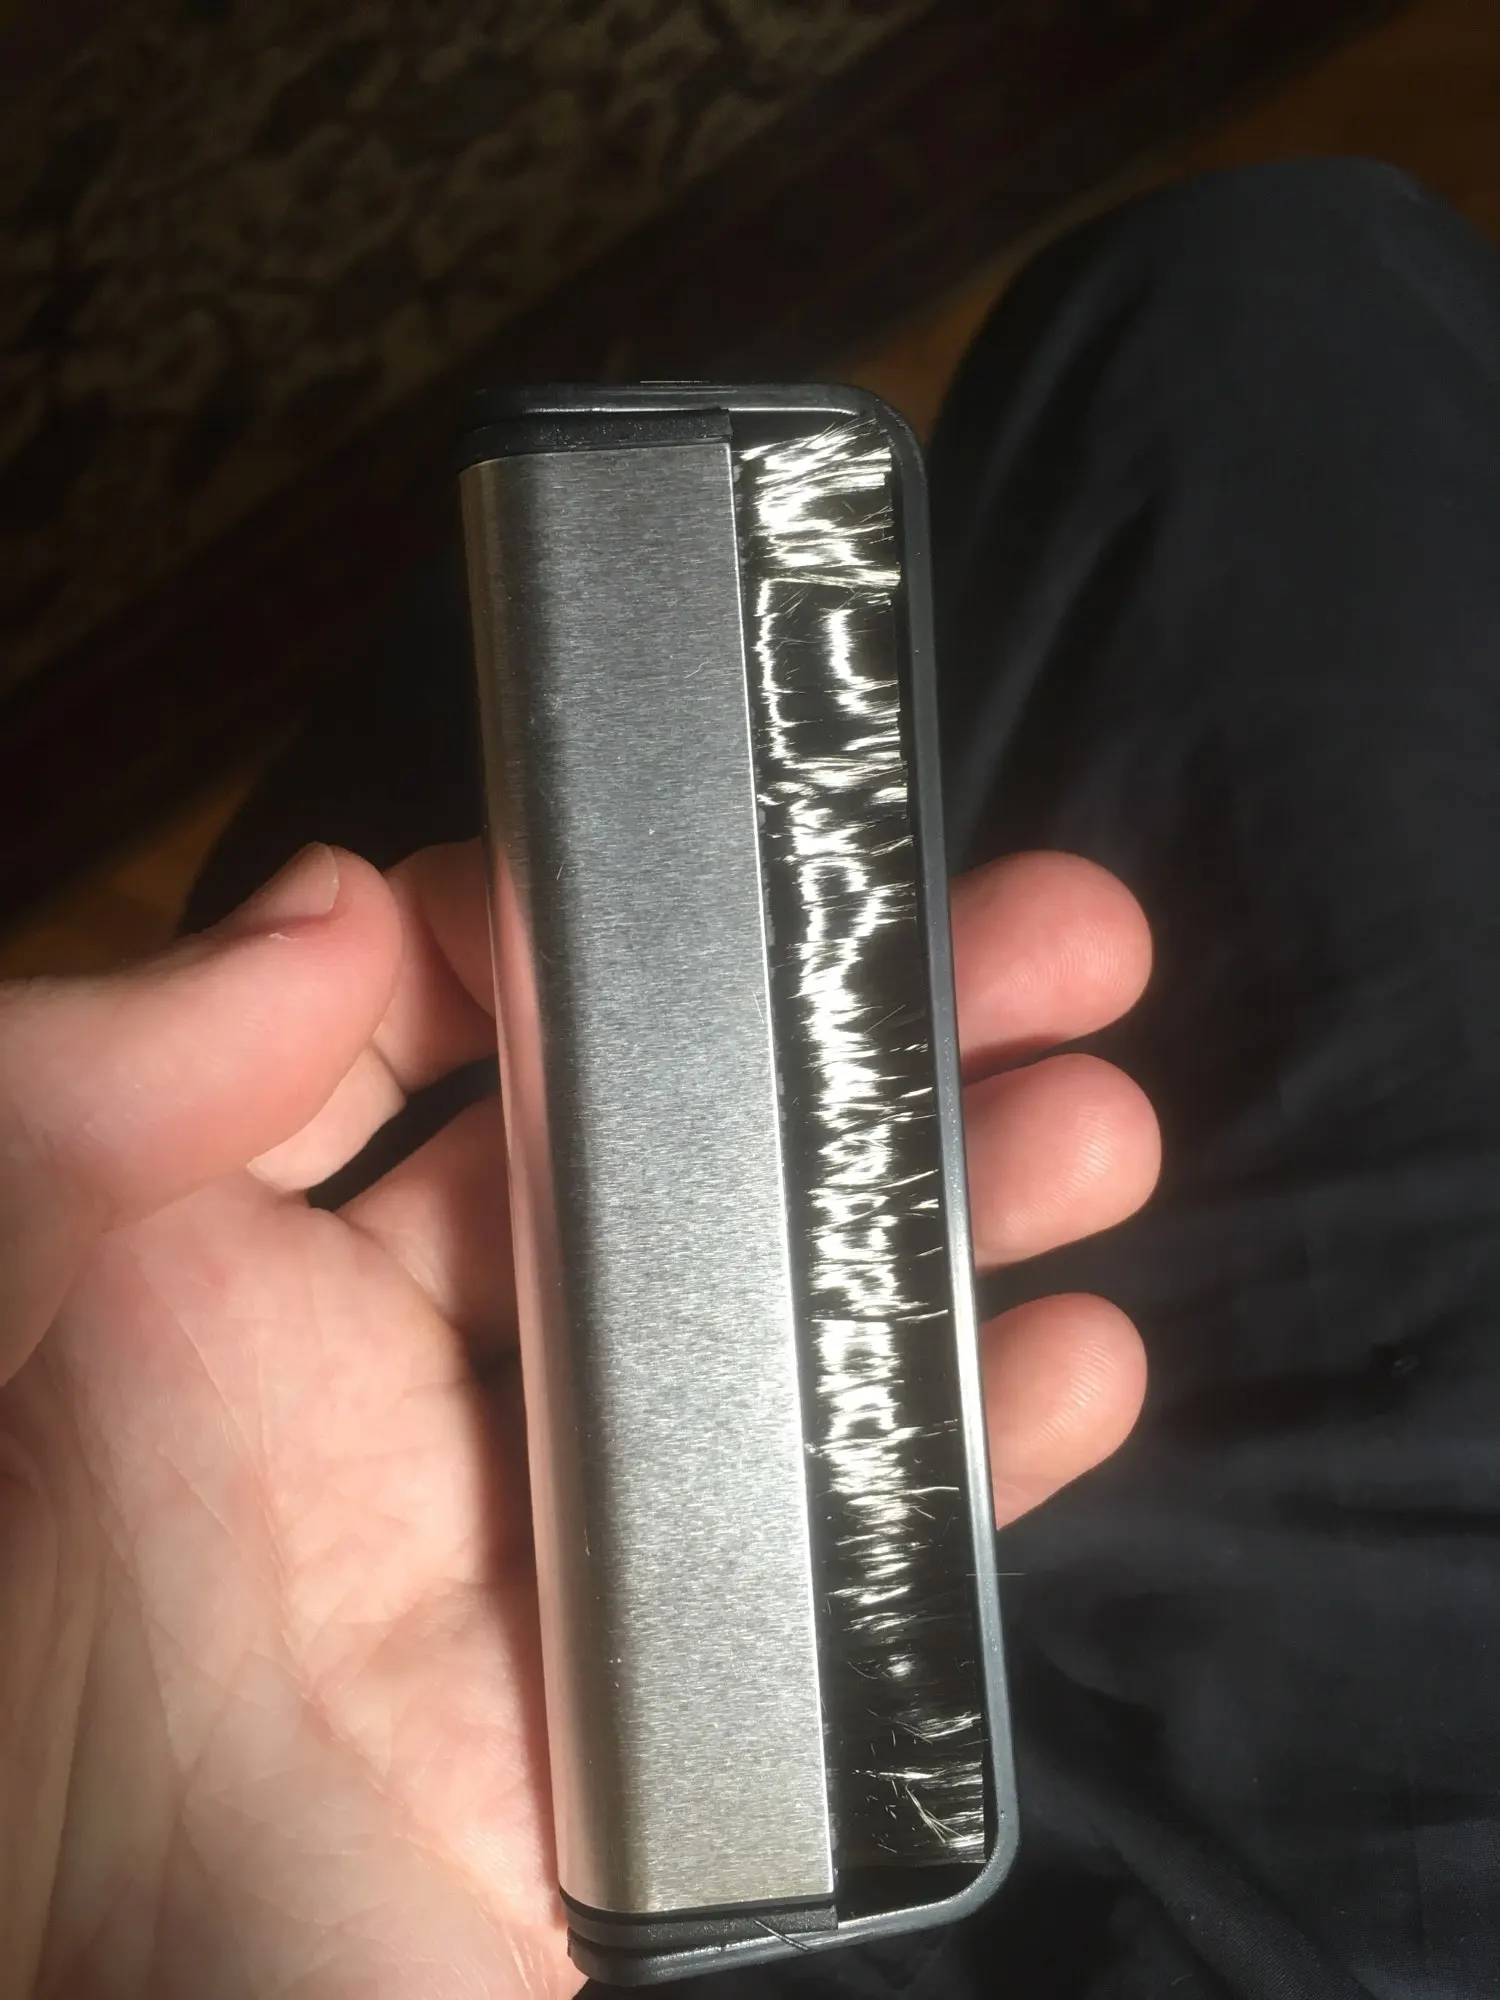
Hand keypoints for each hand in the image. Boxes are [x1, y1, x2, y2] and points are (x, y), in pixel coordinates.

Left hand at [0, 839, 1154, 1999]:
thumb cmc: (25, 1691)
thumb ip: (83, 1093)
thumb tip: (332, 908)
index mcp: (216, 1272)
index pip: (418, 1030)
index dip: (561, 930)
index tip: (708, 874)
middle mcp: (396, 1378)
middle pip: (658, 1156)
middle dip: (832, 1037)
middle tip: (1006, 942)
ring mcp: (544, 1533)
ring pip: (782, 1323)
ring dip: (941, 1211)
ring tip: (1092, 1120)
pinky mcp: (659, 1697)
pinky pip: (844, 1551)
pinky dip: (970, 1456)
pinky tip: (1072, 1359)